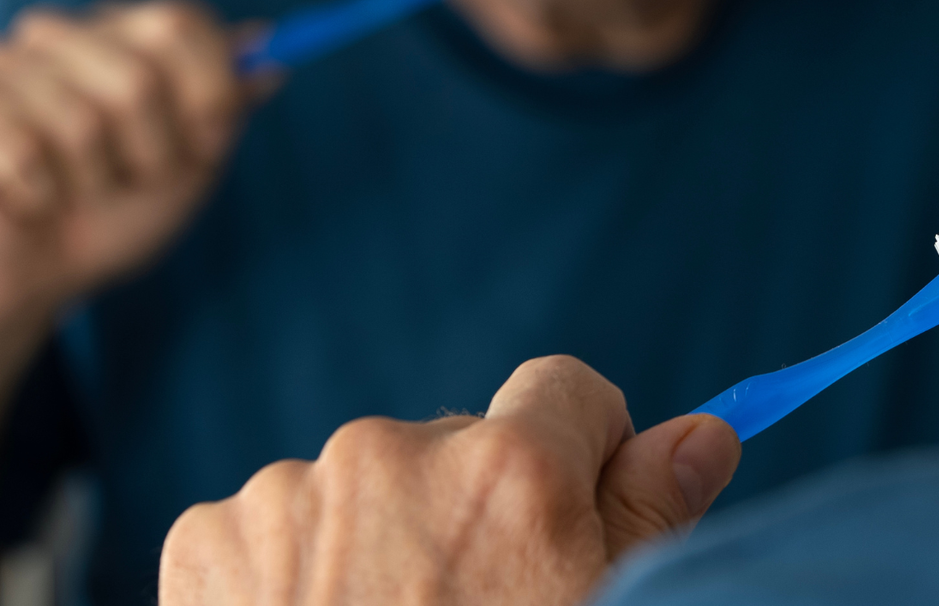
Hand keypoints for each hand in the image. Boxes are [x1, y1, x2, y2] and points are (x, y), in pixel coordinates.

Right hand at [0, 0, 247, 321]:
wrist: (38, 275)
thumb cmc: (115, 213)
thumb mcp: (191, 162)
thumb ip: (226, 105)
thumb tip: (268, 46)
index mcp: (123, 35)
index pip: (181, 20)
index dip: (209, 88)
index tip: (210, 138)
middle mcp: (61, 34)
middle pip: (140, 76)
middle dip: (155, 150)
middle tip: (136, 176)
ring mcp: (6, 66)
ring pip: (84, 122)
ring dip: (96, 182)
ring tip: (79, 191)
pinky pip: (28, 151)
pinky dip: (46, 196)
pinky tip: (35, 201)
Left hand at [159, 355, 742, 605]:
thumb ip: (649, 515)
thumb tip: (706, 432)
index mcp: (511, 469)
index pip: (567, 387)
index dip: (582, 451)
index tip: (570, 516)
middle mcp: (396, 452)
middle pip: (462, 442)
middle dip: (473, 508)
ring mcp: (293, 492)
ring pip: (368, 487)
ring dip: (382, 540)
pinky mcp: (211, 537)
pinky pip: (280, 523)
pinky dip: (296, 571)